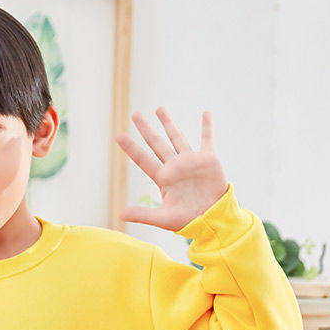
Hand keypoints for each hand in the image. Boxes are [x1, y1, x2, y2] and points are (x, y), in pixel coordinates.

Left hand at [115, 107, 227, 231]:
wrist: (212, 219)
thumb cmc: (187, 221)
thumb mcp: (163, 218)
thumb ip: (142, 214)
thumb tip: (120, 214)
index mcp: (163, 178)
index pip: (143, 159)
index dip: (131, 148)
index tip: (118, 136)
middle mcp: (174, 167)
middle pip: (156, 143)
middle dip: (146, 129)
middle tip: (135, 114)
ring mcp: (190, 162)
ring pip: (176, 137)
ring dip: (168, 123)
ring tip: (159, 109)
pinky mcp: (208, 160)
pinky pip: (207, 140)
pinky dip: (207, 127)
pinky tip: (205, 113)